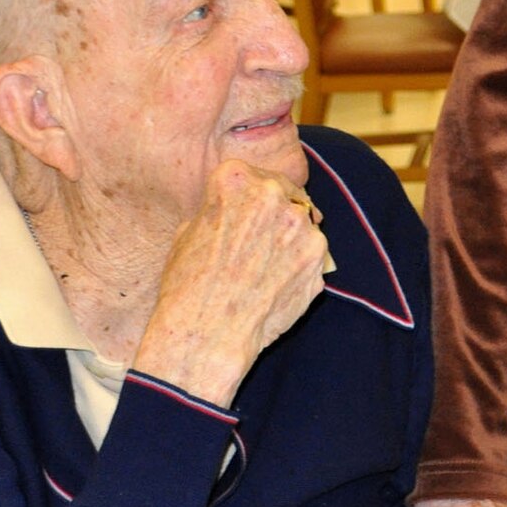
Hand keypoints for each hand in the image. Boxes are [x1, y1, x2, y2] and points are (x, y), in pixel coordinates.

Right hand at [132, 161, 325, 406]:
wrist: (207, 332)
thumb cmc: (188, 284)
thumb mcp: (189, 231)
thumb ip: (221, 209)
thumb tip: (236, 209)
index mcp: (235, 180)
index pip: (251, 174)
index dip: (250, 194)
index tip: (248, 209)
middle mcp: (273, 195)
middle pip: (284, 193)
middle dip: (276, 210)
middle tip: (262, 238)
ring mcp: (301, 225)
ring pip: (302, 223)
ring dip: (290, 238)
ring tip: (265, 267)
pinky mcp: (318, 257)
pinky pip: (312, 252)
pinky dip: (300, 263)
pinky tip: (277, 282)